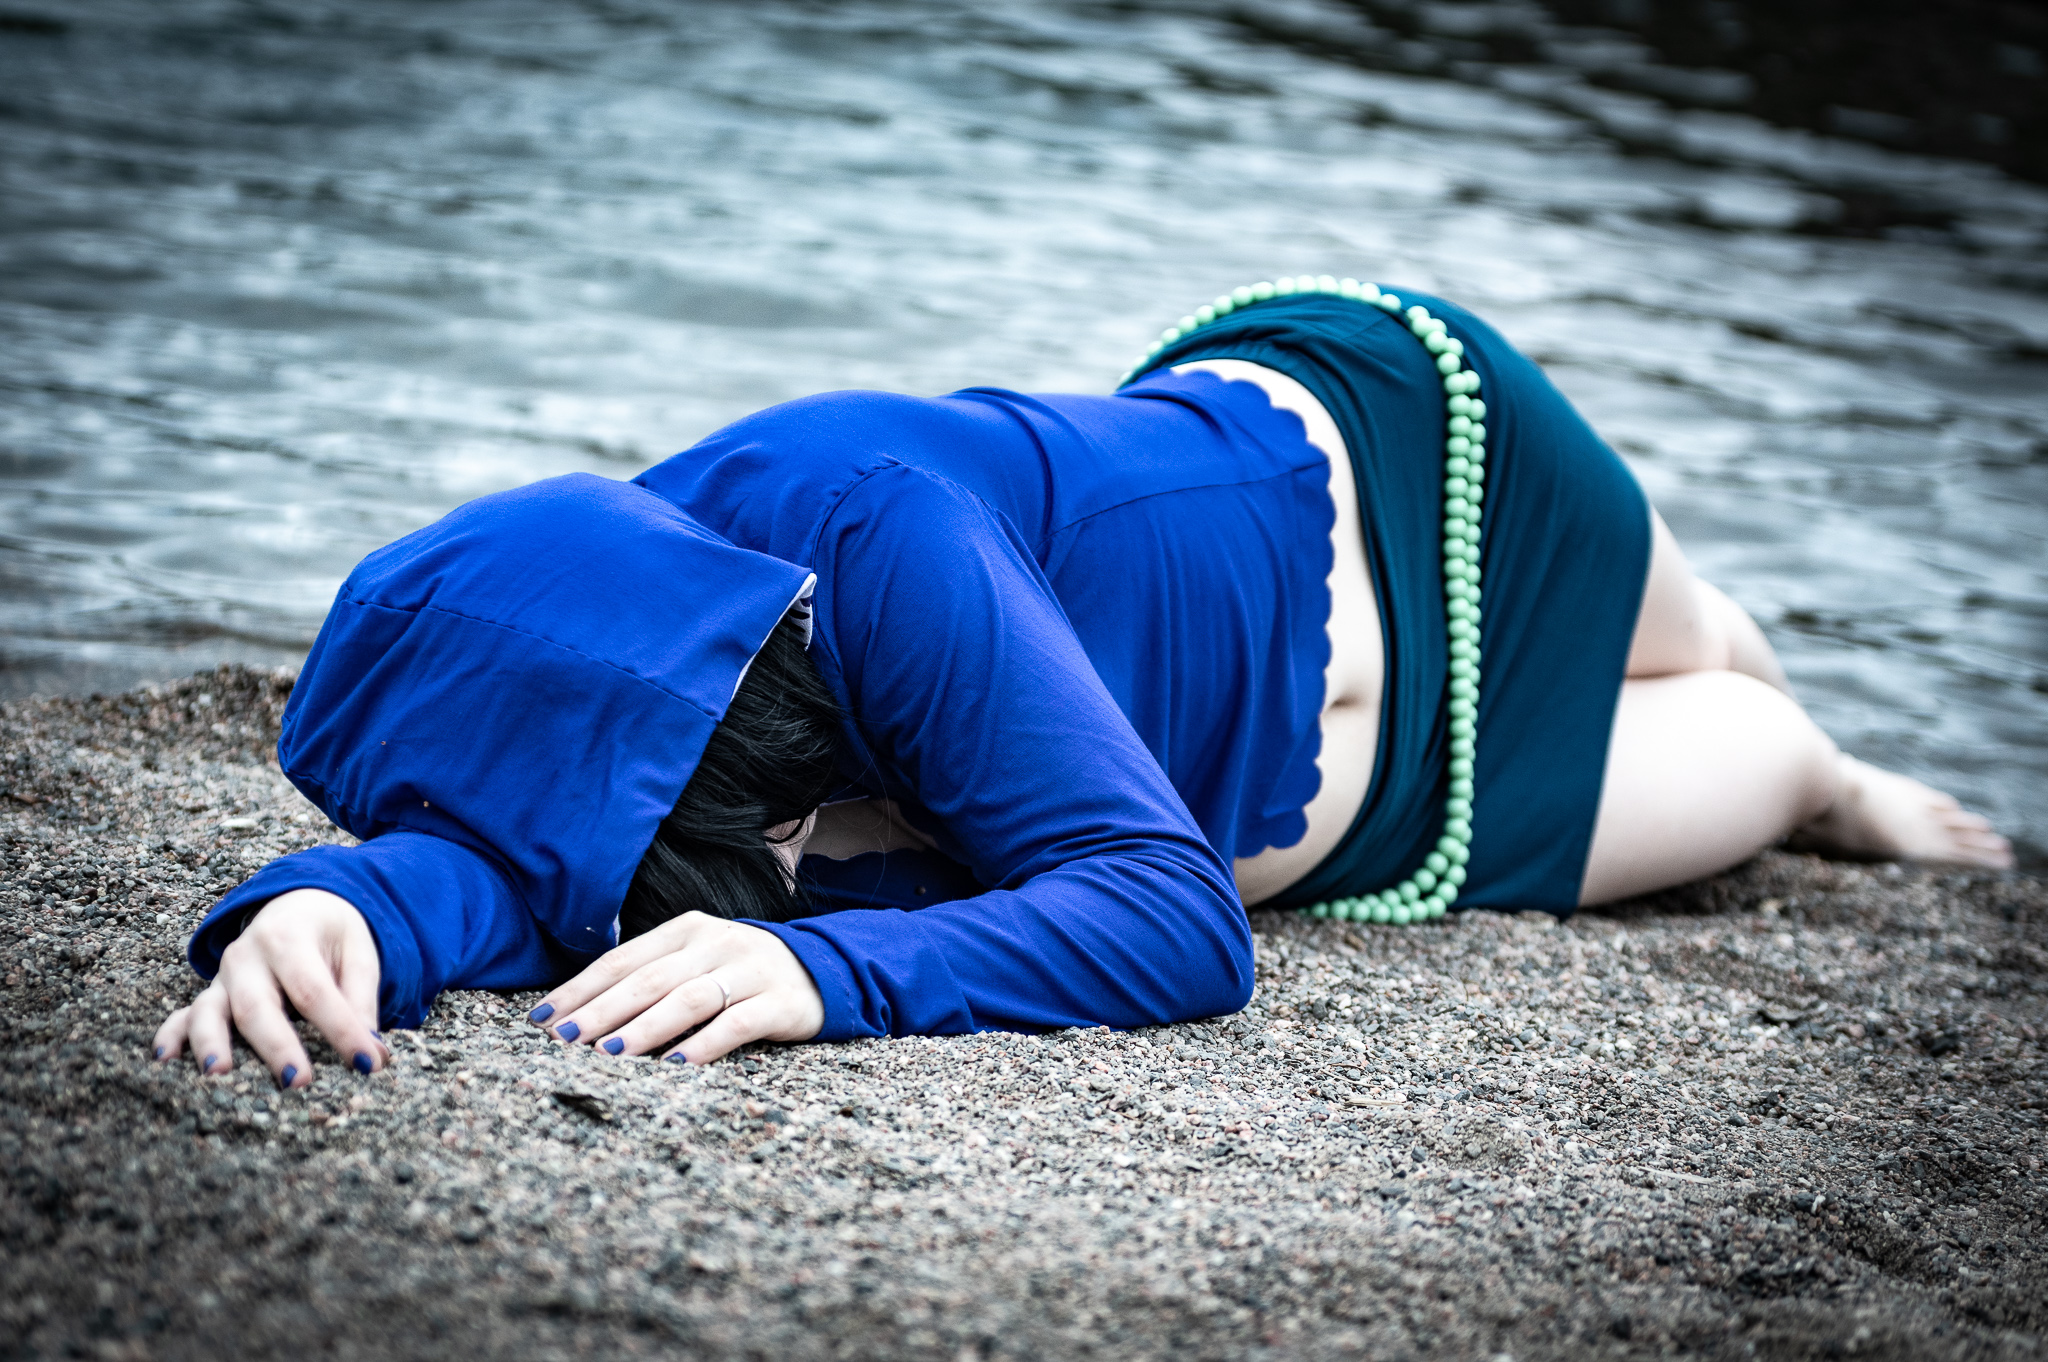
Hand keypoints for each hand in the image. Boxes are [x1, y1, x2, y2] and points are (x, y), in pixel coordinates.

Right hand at [152, 888, 388, 1087]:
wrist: (301, 902)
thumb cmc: (333, 935)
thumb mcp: (358, 954)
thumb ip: (362, 1000)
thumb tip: (372, 1053)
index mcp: (289, 938)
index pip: (315, 990)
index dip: (341, 1028)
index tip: (366, 1063)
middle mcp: (248, 956)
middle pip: (258, 1005)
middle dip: (276, 1045)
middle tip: (297, 1082)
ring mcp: (223, 976)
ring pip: (209, 1010)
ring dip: (211, 1042)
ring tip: (219, 1073)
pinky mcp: (210, 994)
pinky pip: (183, 1014)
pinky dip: (171, 1035)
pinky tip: (164, 1059)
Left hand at [529, 912, 823, 1063]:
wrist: (824, 971)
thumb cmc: (739, 974)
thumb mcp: (695, 961)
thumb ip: (648, 975)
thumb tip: (576, 1012)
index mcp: (686, 930)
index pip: (622, 960)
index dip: (580, 990)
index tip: (543, 1020)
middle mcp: (716, 943)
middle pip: (649, 979)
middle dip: (600, 1011)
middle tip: (564, 1041)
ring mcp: (751, 970)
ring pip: (688, 998)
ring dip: (644, 1028)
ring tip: (609, 1054)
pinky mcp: (781, 1001)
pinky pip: (737, 1024)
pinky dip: (702, 1045)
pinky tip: (674, 1066)